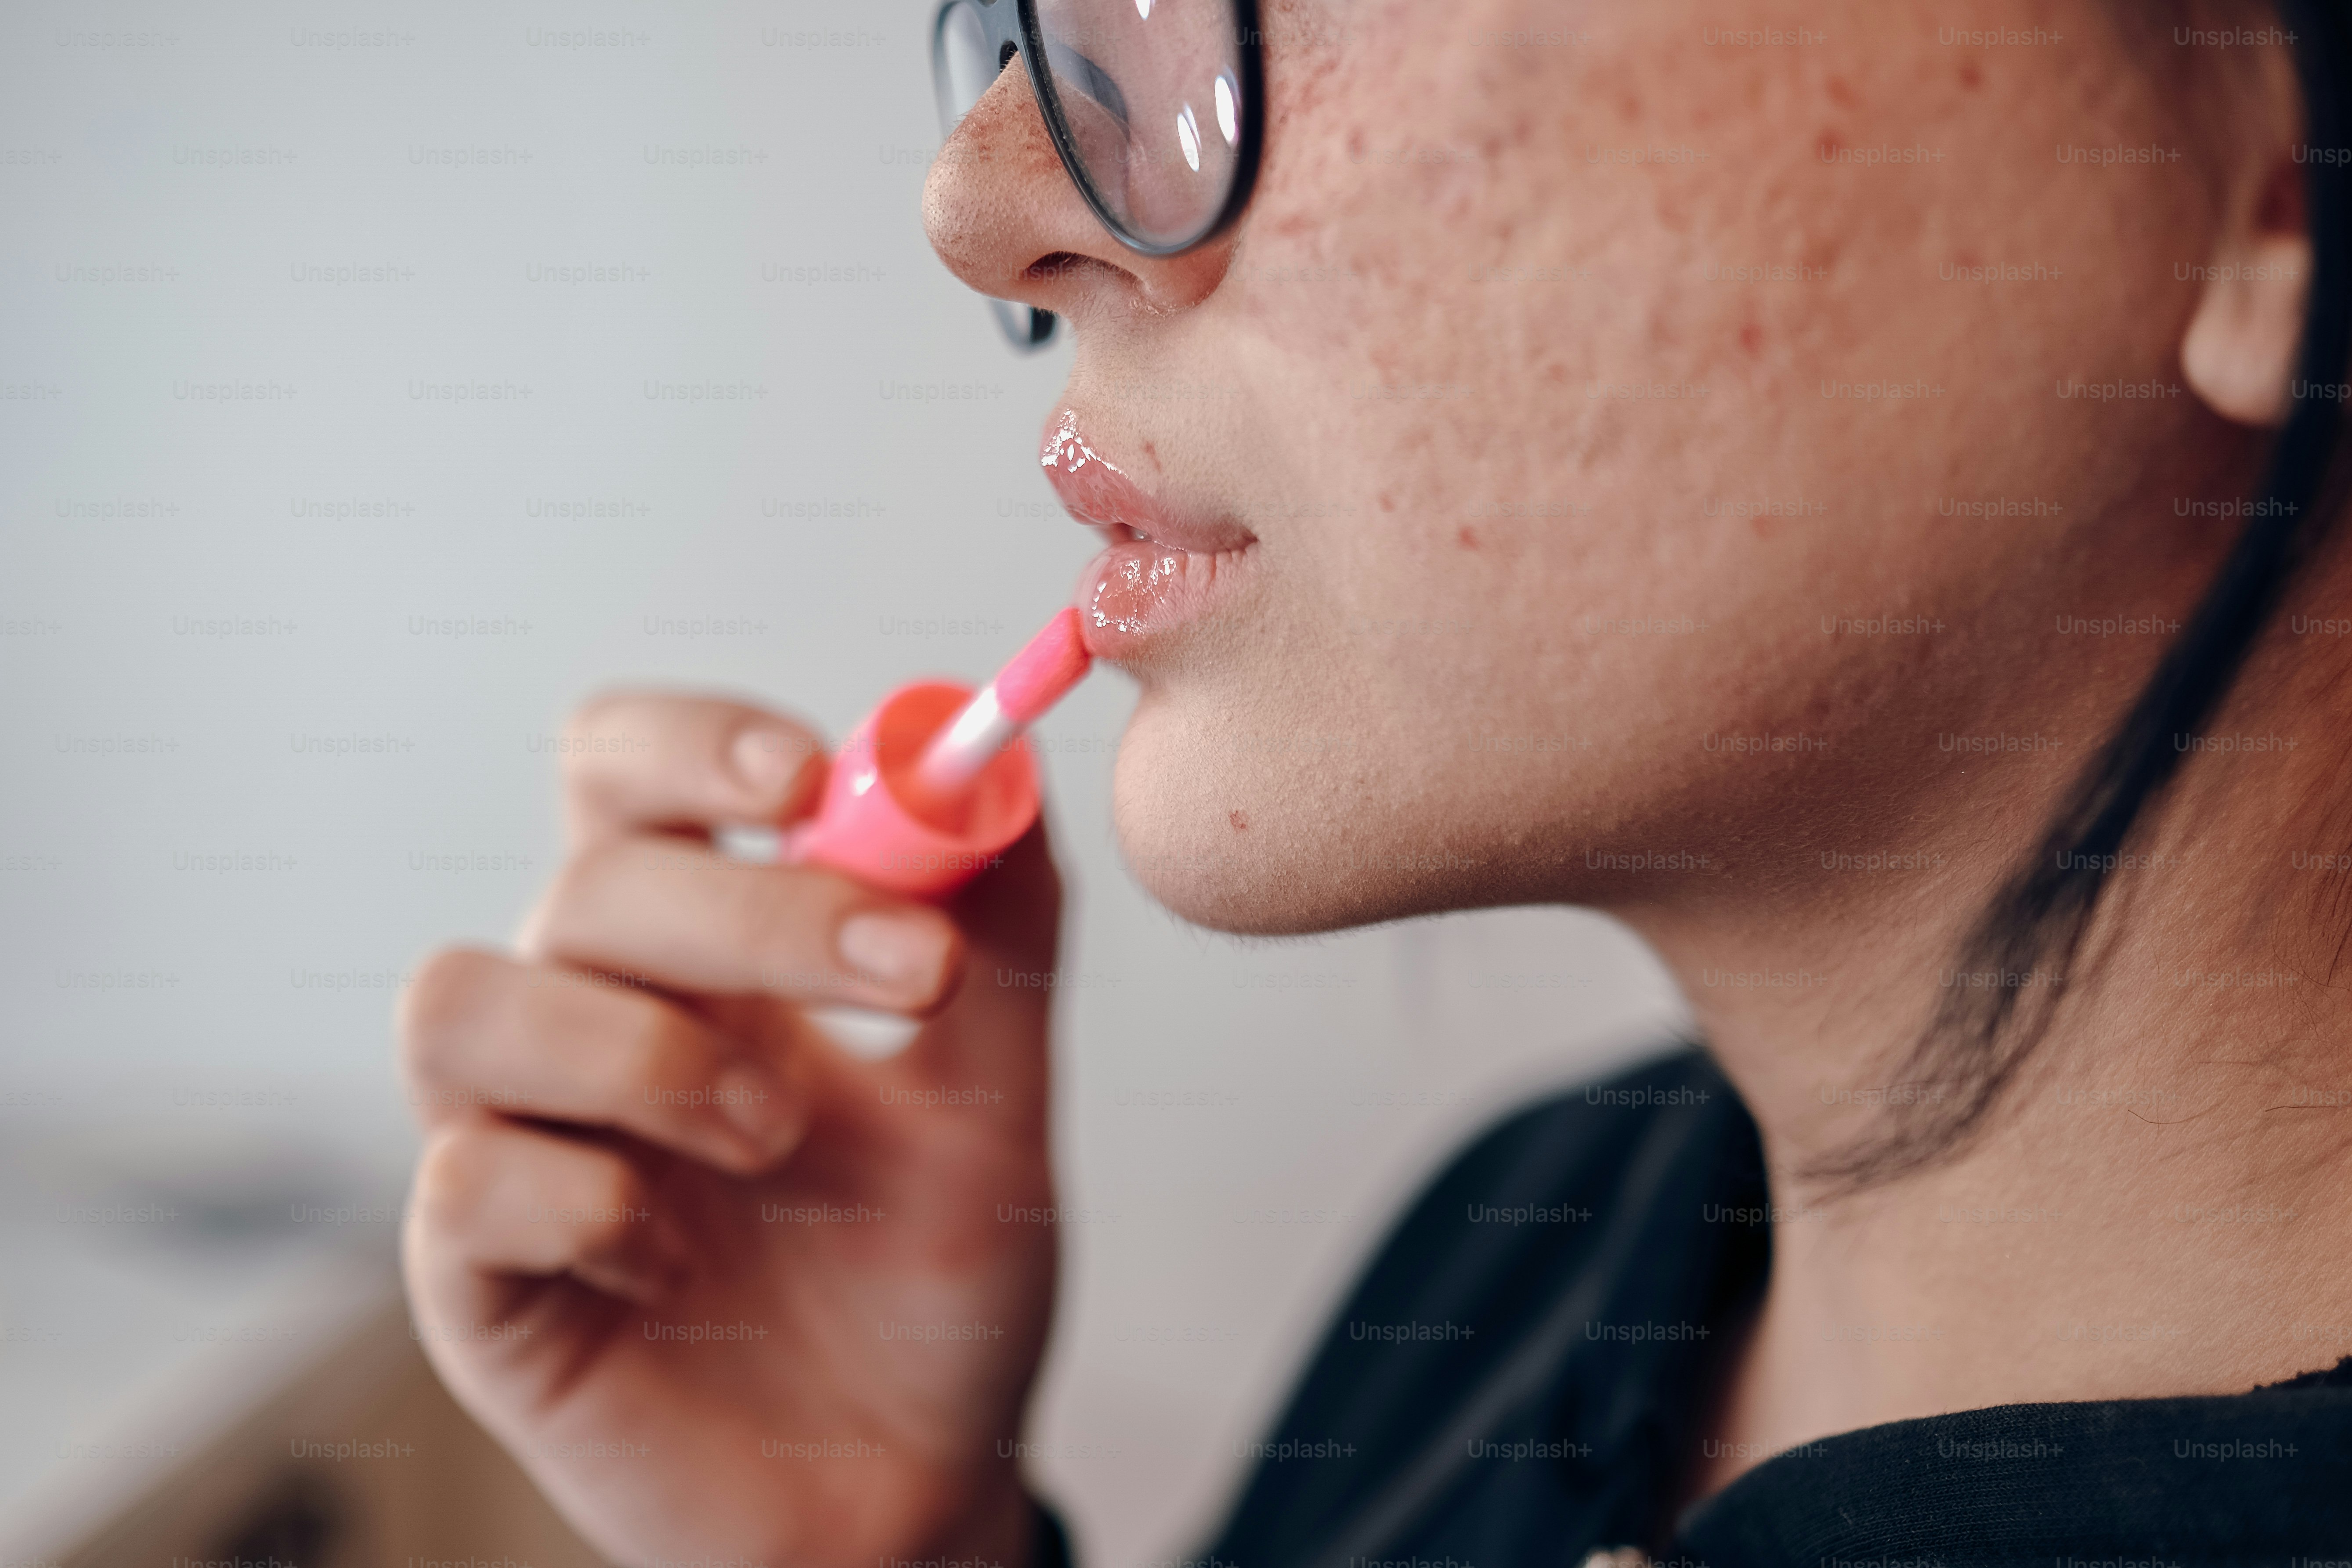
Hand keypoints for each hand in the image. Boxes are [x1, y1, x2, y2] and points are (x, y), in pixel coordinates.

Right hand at [397, 691, 1062, 1567]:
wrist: (916, 1489)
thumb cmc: (937, 1291)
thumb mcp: (999, 1107)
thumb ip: (1005, 943)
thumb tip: (1011, 764)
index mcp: (704, 958)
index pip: (626, 776)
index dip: (686, 740)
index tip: (808, 776)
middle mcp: (595, 1024)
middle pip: (588, 879)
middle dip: (753, 909)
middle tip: (908, 974)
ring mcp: (520, 1147)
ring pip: (462, 999)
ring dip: (647, 1048)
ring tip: (777, 1135)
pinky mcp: (478, 1282)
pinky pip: (463, 1181)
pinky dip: (583, 1199)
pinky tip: (676, 1260)